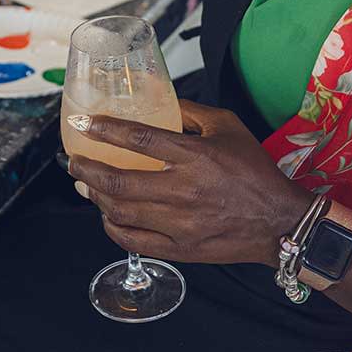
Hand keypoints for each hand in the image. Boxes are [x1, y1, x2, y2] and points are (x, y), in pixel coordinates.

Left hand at [66, 100, 308, 266]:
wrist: (278, 222)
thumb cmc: (254, 172)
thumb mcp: (227, 127)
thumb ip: (190, 112)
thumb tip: (159, 101)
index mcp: (194, 156)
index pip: (138, 139)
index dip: (105, 130)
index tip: (82, 124)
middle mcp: (182, 190)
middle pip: (119, 180)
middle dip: (87, 169)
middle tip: (74, 161)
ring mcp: (179, 224)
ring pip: (121, 211)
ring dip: (95, 196)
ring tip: (84, 185)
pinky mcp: (179, 249)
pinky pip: (133, 241)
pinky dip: (112, 227)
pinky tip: (107, 214)